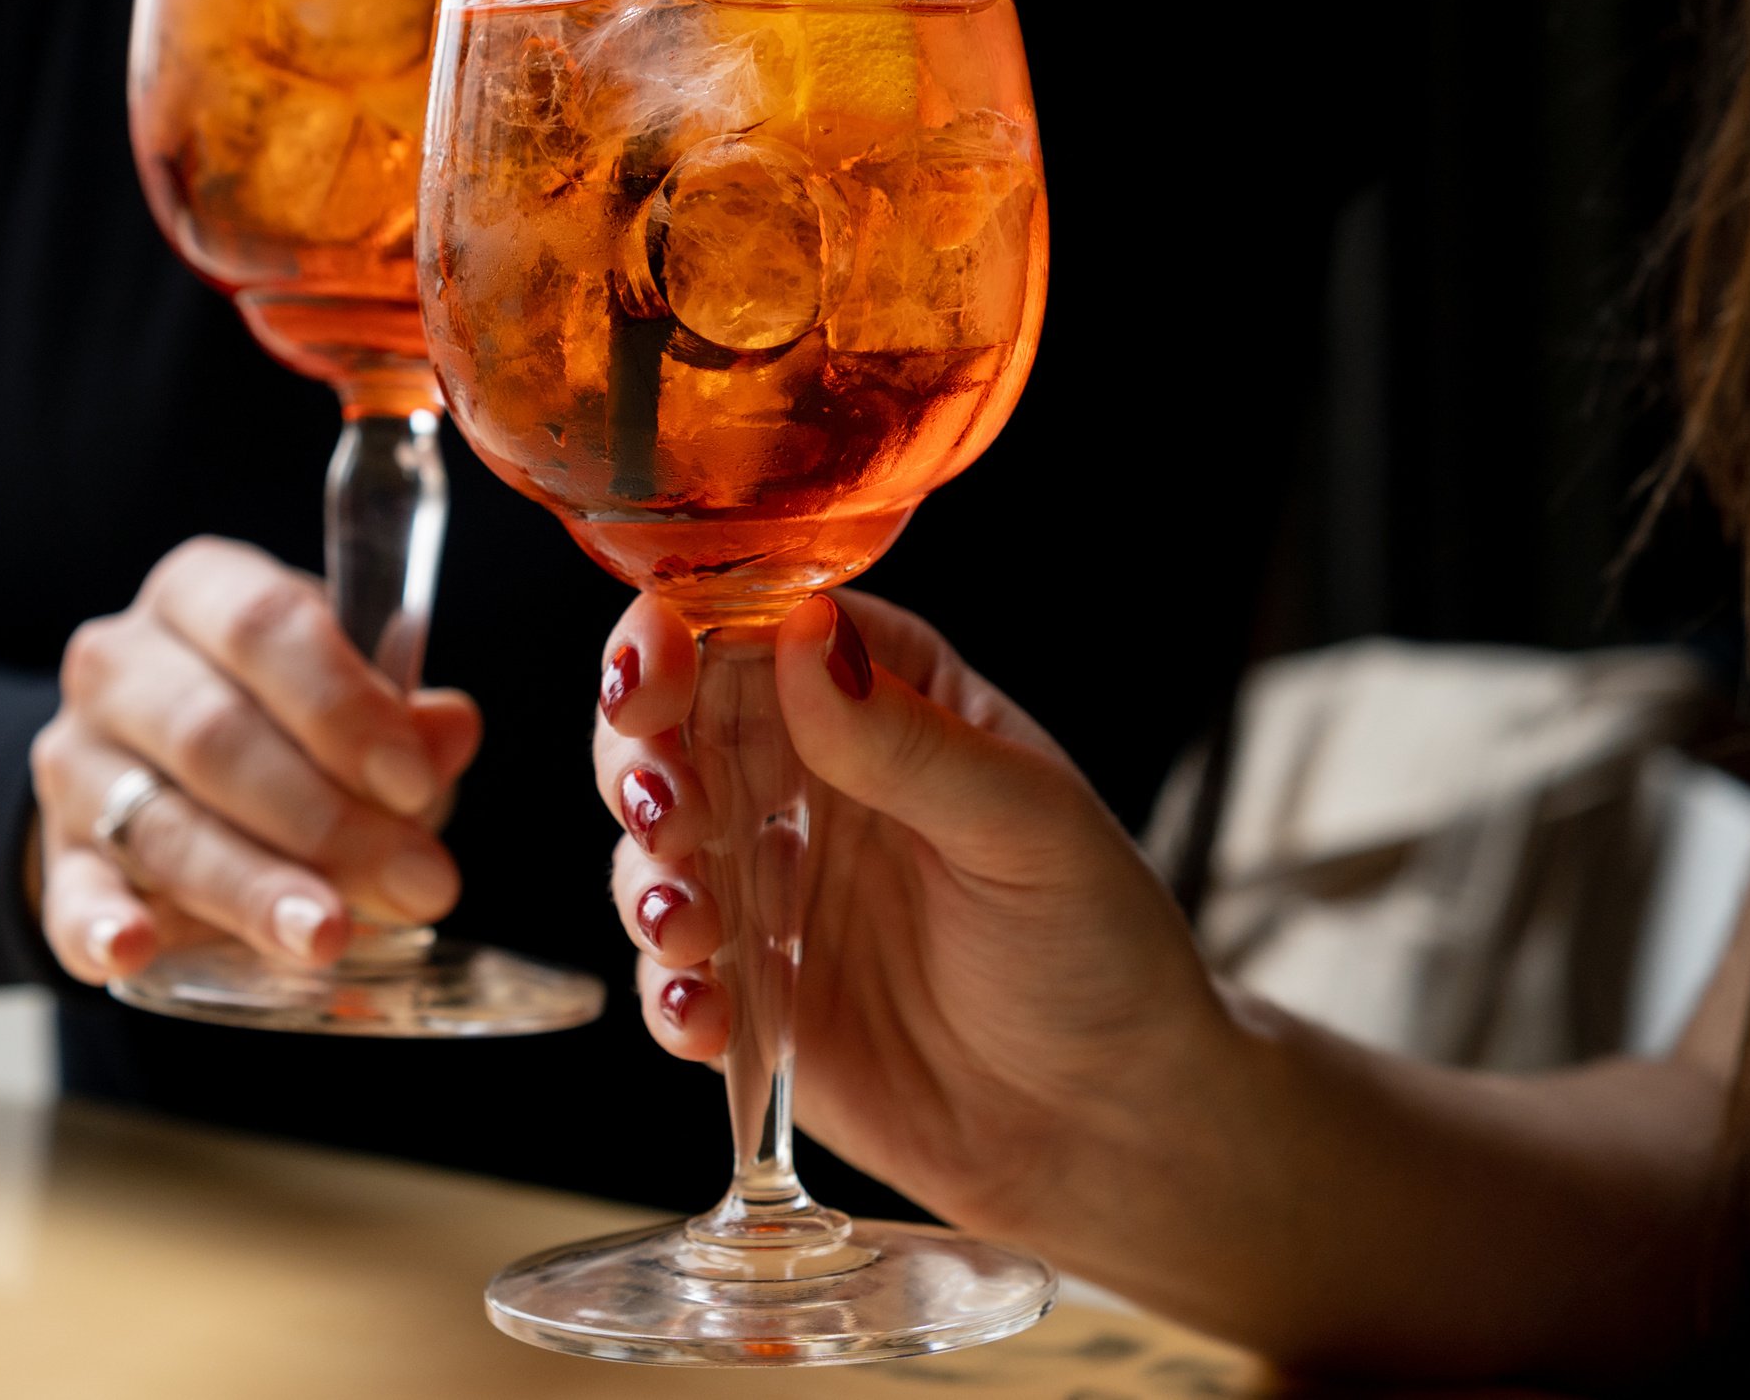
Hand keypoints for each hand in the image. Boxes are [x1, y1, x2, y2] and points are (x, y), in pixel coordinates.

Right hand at [30, 536, 480, 984]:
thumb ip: (401, 723)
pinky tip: (134, 951)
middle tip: (417, 885)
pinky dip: (100, 927)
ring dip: (249, 887)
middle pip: (214, 735)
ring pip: (160, 824)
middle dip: (323, 819)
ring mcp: (76, 763)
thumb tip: (449, 728)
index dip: (342, 707)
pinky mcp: (57, 859)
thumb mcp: (352, 707)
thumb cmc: (287, 728)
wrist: (167, 777)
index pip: (262, 626)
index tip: (412, 784)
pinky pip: (70, 895)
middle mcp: (120, 664)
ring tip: (325, 936)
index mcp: (199, 593)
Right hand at [594, 589, 1234, 1241]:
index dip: (678, 637)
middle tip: (666, 812)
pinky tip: (705, 1017)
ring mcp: (765, 884)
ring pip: (648, 848)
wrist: (1111, 1122)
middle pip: (666, 727)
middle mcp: (802, 776)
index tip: (656, 678)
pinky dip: (666, 993)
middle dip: (638, 762)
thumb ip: (906, 739)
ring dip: (647, 881)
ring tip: (691, 929)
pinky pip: (667, 977)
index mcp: (875, 692)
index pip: (749, 628)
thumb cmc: (1099, 944)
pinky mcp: (746, 992)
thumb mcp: (1024, 825)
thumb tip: (803, 634)